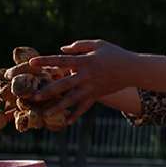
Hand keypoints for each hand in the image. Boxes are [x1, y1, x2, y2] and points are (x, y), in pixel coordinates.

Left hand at [29, 40, 143, 122]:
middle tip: (35, 96)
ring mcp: (92, 87)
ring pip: (73, 99)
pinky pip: (85, 106)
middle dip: (49, 91)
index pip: (62, 61)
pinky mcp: (97, 95)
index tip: (32, 63)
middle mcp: (87, 76)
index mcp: (85, 61)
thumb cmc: (115, 54)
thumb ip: (79, 46)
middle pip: (65, 84)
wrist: (134, 70)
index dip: (46, 61)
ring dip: (59, 107)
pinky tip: (66, 122)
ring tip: (46, 114)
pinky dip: (76, 115)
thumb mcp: (98, 44)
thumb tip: (62, 50)